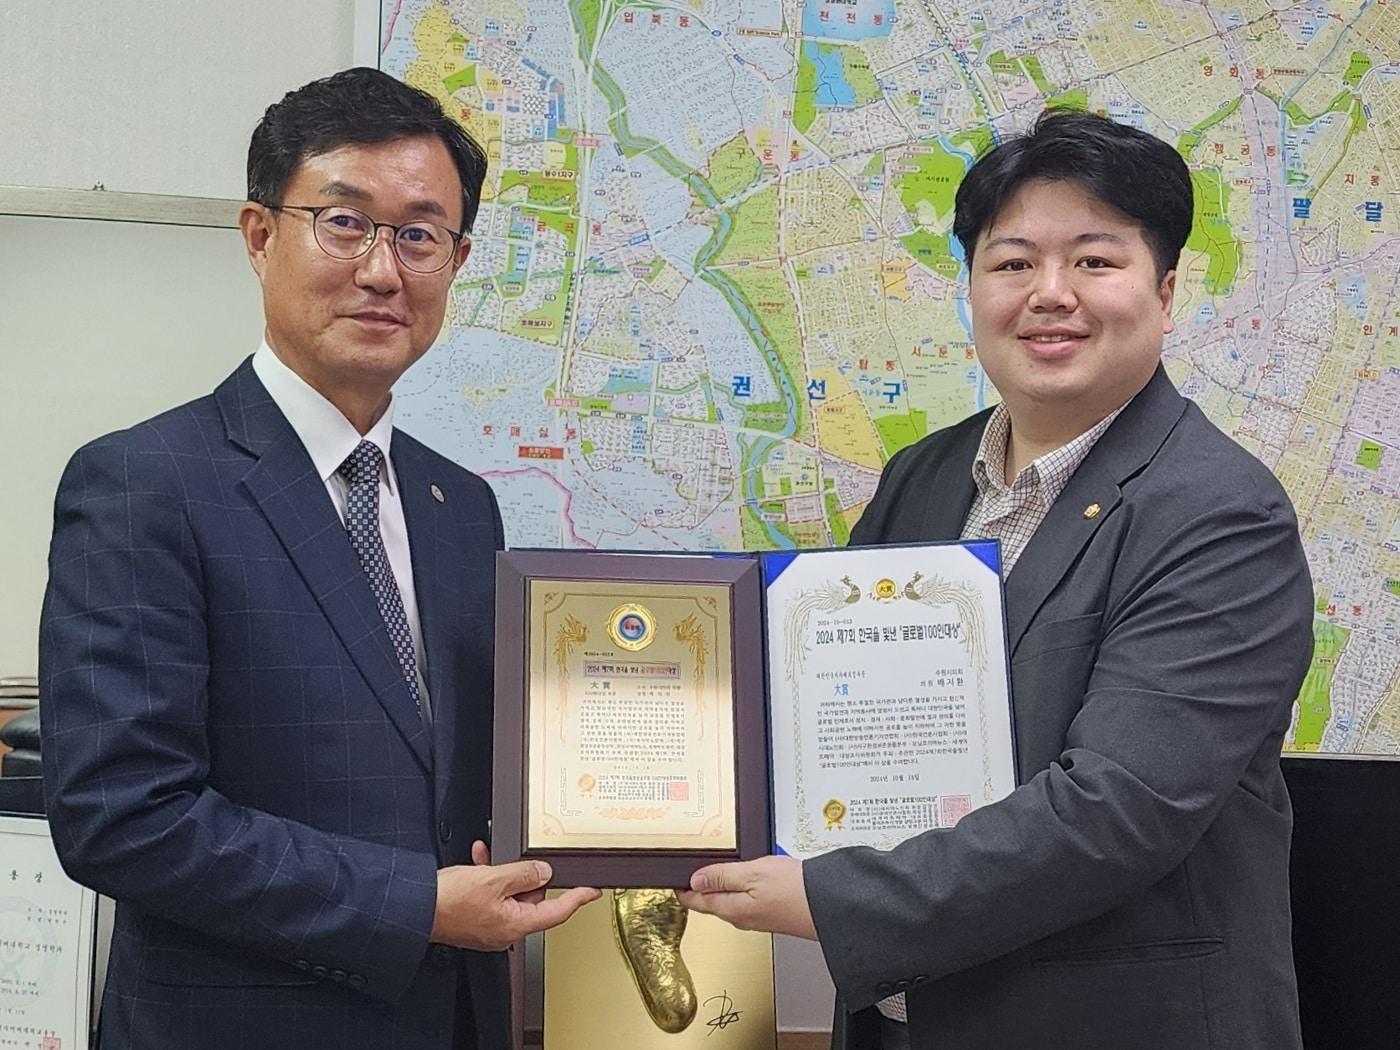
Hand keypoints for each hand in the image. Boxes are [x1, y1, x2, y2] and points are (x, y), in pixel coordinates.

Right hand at [429, 841, 599, 950]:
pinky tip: (479, 861)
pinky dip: (488, 878)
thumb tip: (544, 872)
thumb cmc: (448, 901)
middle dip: (525, 876)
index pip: (557, 912)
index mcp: (515, 925)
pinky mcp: (475, 920)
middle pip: (532, 900)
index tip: (591, 891)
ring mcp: (490, 927)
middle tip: (514, 861)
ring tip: (488, 860)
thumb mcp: (494, 879)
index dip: (577, 899)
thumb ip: (524, 874)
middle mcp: (505, 931)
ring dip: (502, 873)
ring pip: (510, 894)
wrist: (415, 907)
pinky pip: (491, 896)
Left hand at [677, 855, 816, 939]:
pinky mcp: (772, 913)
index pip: (697, 901)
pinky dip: (737, 887)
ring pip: (728, 901)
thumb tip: (695, 880)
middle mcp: (742, 917)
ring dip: (718, 885)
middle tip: (687, 870)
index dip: (682, 888)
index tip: (672, 877)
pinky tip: (742, 876)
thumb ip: (722, 876)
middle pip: (711, 902)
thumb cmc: (796, 891)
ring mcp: (757, 917)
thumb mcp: (753, 874)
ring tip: (709, 870)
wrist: (830, 907)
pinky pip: (746, 900)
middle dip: (698, 886)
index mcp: (732, 909)